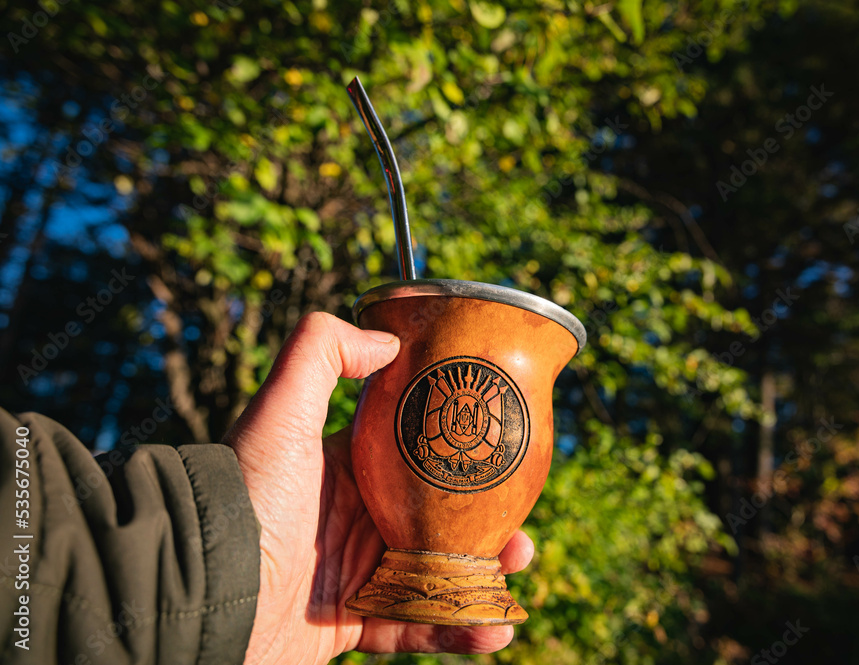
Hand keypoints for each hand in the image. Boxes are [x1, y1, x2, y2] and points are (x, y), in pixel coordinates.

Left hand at [222, 312, 534, 664]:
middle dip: (486, 525)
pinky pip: (413, 629)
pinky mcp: (349, 623)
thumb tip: (388, 340)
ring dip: (482, 579)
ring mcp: (353, 574)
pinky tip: (494, 632)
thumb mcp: (279, 409)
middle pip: (437, 521)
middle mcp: (353, 520)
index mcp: (346, 470)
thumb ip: (322, 353)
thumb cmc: (247, 495)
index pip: (417, 460)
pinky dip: (456, 634)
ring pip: (435, 575)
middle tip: (519, 533)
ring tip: (515, 572)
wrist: (203, 589)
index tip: (504, 459)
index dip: (462, 461)